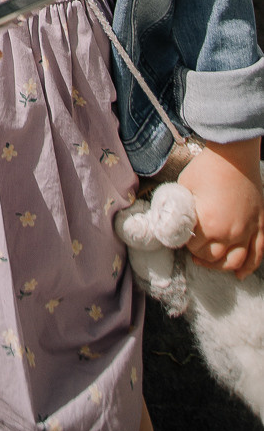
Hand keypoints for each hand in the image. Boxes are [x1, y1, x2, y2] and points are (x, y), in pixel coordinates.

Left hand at [179, 139, 263, 279]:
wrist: (234, 155)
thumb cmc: (207, 168)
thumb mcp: (185, 187)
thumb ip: (181, 207)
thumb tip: (175, 219)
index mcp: (209, 224)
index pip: (194, 246)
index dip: (185, 243)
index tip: (181, 237)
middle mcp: (230, 233)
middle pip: (214, 258)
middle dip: (201, 256)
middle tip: (193, 250)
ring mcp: (248, 231)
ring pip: (236, 262)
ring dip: (222, 267)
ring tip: (210, 263)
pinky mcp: (260, 226)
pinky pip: (258, 254)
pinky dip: (249, 267)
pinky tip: (240, 275)